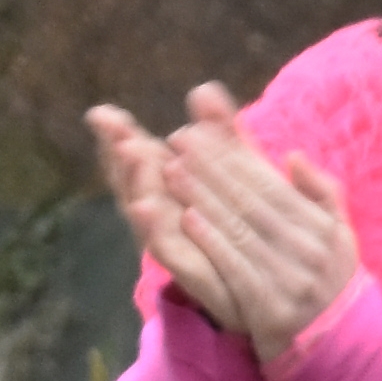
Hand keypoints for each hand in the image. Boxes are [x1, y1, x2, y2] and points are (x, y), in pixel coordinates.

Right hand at [84, 104, 255, 339]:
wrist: (279, 293)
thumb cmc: (251, 234)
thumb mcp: (244, 176)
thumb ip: (225, 137)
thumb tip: (203, 88)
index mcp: (173, 192)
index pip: (140, 159)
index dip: (119, 138)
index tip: (102, 114)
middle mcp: (164, 216)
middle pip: (131, 182)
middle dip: (117, 154)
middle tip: (104, 127)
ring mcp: (173, 243)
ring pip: (144, 211)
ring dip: (133, 182)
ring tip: (128, 153)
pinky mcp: (189, 269)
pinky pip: (165, 246)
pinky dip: (152, 226)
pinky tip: (143, 205)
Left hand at [160, 87, 362, 358]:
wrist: (344, 349)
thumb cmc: (331, 284)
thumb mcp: (339, 236)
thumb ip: (321, 193)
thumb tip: (294, 156)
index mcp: (321, 227)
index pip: (270, 184)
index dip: (232, 157)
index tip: (197, 133)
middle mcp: (308, 249)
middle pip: (251, 201)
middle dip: (210, 169)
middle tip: (176, 142)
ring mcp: (290, 278)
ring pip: (240, 230)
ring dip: (203, 198)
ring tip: (171, 171)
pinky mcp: (270, 308)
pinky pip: (236, 268)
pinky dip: (212, 242)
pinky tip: (186, 219)